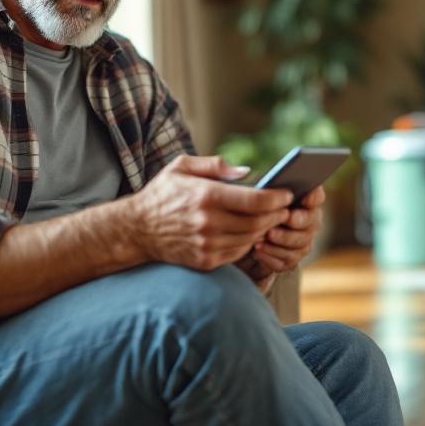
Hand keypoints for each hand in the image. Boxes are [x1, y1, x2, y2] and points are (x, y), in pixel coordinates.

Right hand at [128, 155, 293, 270]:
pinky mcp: (205, 261)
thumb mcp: (182, 166)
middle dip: (276, 214)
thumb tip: (247, 172)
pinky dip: (248, 242)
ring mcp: (207, 244)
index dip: (276, 198)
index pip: (254, 200)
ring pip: (250, 239)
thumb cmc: (163, 193)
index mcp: (205, 195)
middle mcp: (208, 222)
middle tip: (285, 208)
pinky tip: (250, 232)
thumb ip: (215, 165)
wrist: (137, 229)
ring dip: (265, 229)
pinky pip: (238, 252)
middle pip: (257, 222)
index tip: (287, 194)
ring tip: (271, 219)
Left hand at [246, 186, 323, 277]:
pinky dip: (271, 256)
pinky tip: (258, 250)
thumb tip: (244, 173)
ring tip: (264, 236)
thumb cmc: (252, 211)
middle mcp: (308, 222)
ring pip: (300, 243)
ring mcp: (301, 243)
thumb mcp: (254, 196)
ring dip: (281, 239)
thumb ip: (256, 186)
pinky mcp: (290, 261)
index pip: (317, 196)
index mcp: (303, 202)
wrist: (246, 239)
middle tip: (286, 218)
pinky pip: (286, 261)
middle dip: (299, 220)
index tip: (305, 196)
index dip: (314, 196)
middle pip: (311, 221)